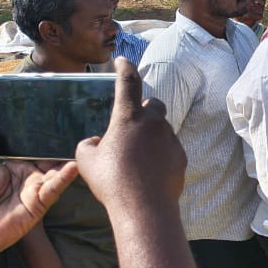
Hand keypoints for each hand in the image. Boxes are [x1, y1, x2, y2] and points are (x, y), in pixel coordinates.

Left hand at [0, 118, 78, 267]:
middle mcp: (28, 176)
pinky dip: (64, 178)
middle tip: (76, 126)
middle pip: (49, 158)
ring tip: (82, 144)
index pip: (32, 148)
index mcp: (14, 166)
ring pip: (57, 171)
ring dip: (68, 159)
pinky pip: (53, 188)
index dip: (42, 136)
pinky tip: (73, 166)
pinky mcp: (38, 203)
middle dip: (60, 145)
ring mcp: (35, 189)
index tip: (54, 118)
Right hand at [76, 59, 186, 209]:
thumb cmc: (112, 182)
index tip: (123, 60)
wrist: (145, 207)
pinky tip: (148, 169)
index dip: (125, 68)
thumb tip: (96, 142)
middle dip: (143, 109)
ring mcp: (171, 139)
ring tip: (136, 156)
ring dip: (150, 134)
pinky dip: (160, 152)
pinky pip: (169, 147)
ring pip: (162, 128)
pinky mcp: (181, 156)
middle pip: (153, 104)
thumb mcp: (86, 161)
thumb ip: (88, 145)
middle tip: (130, 125)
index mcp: (128, 118)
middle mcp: (154, 123)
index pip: (128, 83)